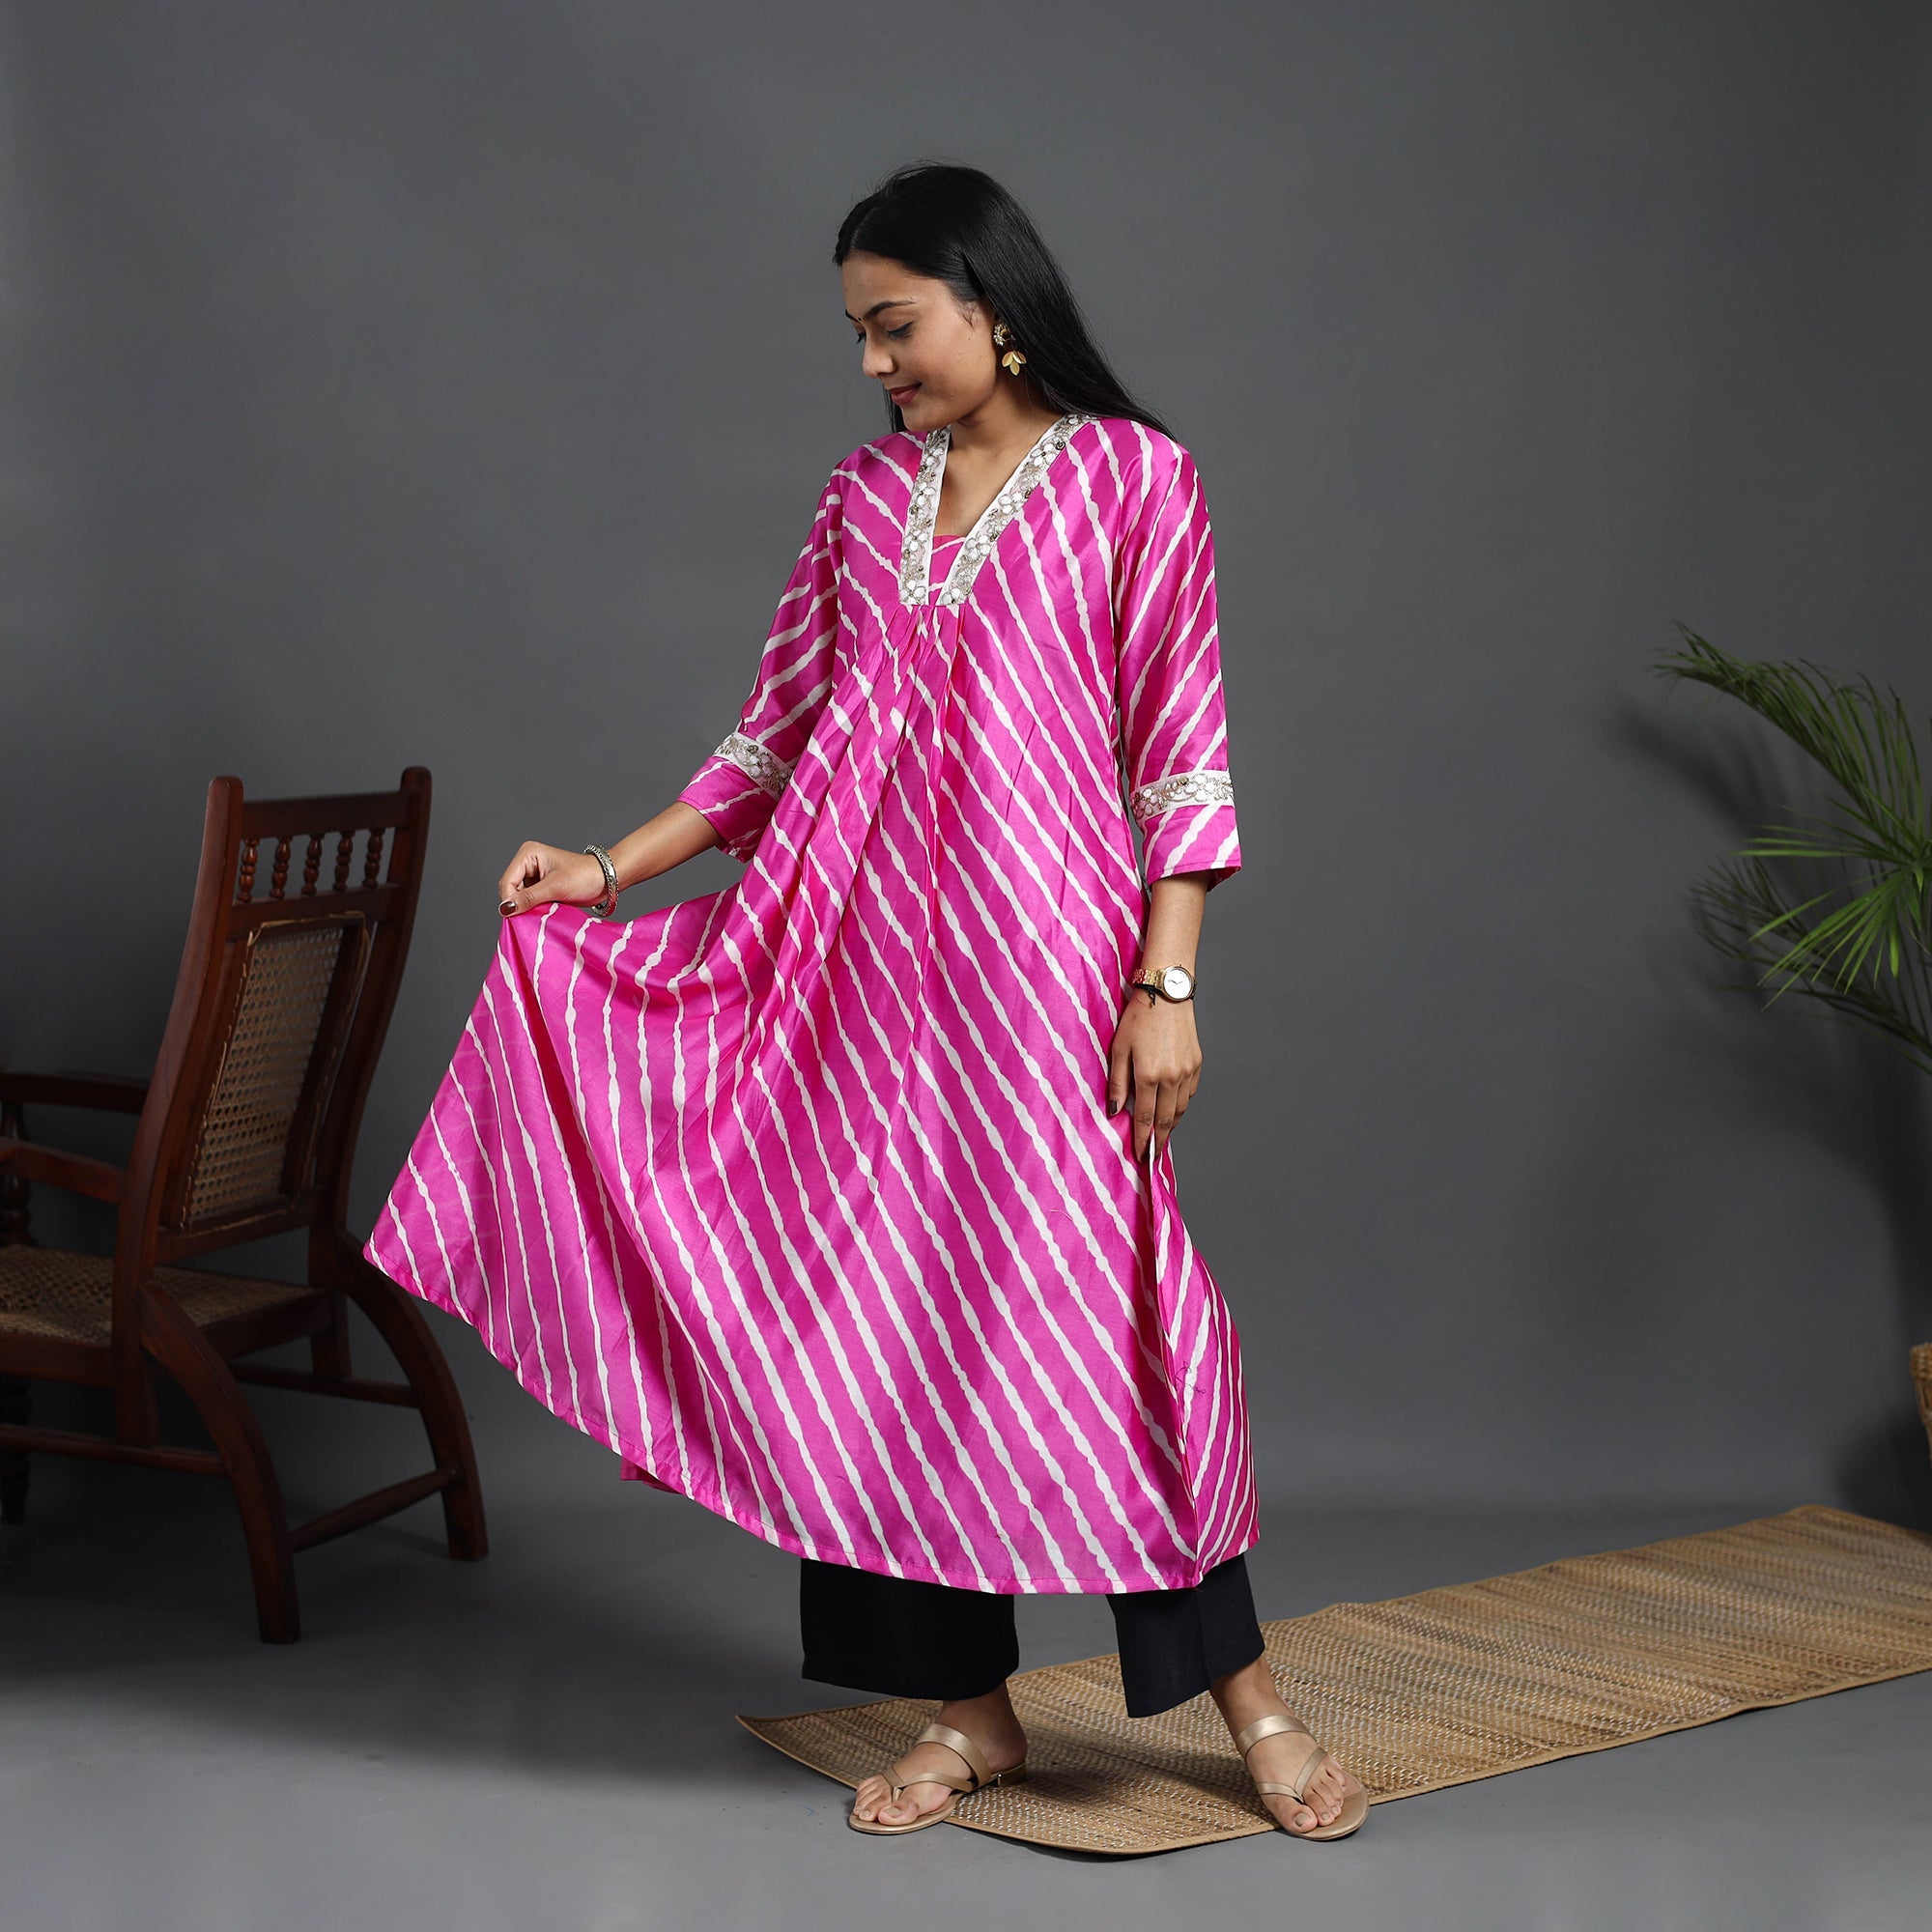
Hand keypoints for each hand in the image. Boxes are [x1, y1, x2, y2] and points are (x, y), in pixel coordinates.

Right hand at [497, 842, 607, 915]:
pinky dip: (534, 908)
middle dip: (519, 904)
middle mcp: (527, 862)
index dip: (510, 900)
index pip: (507, 882)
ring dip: (528, 908)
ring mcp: (534, 874)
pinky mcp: (541, 886)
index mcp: (528, 854)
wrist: (607, 880)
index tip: (518, 917)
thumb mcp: (555, 888)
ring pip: (519, 897)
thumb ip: (528, 898)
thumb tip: (504, 909)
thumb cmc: (585, 877)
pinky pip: (529, 901)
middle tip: (535, 915)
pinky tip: (546, 911)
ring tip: (544, 911)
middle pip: (510, 890)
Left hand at [1107, 990, 1201, 1160]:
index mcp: (1149, 1075)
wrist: (1167, 994)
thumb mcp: (1119, 1049)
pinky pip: (1189, 1094)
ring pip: (1180, 1109)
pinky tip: (1172, 1109)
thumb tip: (1116, 1110)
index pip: (1146, 1118)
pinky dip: (1180, 1106)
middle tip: (1153, 1156)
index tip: (1141, 1155)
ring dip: (1171, 1125)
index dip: (1143, 1139)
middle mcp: (1172, 1077)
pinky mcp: (1197, 1064)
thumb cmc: (1138, 1017)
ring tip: (1161, 1136)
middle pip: (1166, 1120)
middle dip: (1159, 1140)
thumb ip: (1117, 1081)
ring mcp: (1187, 1071)